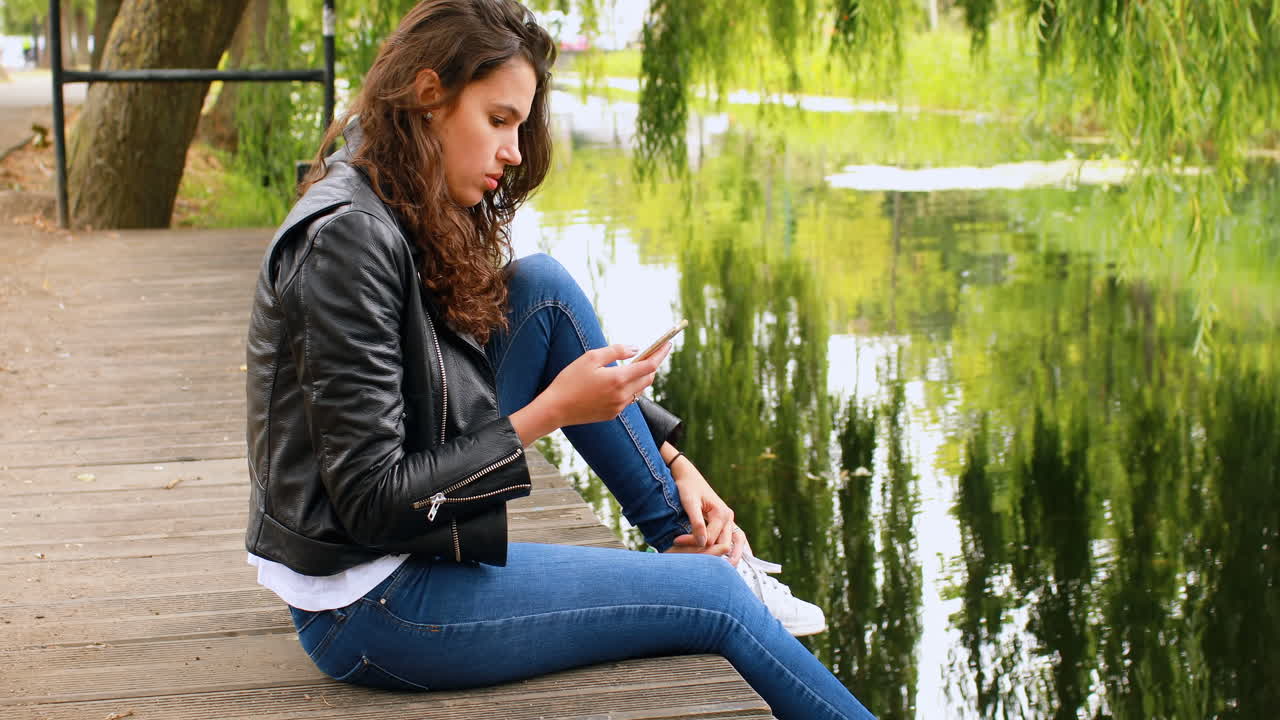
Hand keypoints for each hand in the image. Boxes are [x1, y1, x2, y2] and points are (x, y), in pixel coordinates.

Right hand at [542, 342, 671, 426]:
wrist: (556, 408)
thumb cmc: (570, 380)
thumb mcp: (590, 358)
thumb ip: (616, 351)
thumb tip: (636, 349)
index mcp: (618, 379)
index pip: (649, 365)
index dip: (661, 353)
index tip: (668, 344)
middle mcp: (622, 395)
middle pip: (648, 378)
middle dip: (653, 364)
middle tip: (654, 351)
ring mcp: (618, 407)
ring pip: (640, 390)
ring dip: (642, 377)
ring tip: (639, 364)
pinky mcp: (612, 414)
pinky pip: (629, 399)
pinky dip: (631, 388)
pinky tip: (622, 381)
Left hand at [663, 456, 743, 566]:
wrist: (688, 475)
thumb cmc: (687, 487)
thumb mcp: (689, 502)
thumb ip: (697, 522)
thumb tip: (703, 542)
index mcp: (721, 513)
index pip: (710, 539)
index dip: (693, 543)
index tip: (675, 541)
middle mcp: (729, 517)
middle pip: (724, 545)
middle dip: (708, 554)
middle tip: (691, 560)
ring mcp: (729, 520)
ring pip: (735, 544)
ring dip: (732, 557)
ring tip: (727, 574)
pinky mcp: (725, 522)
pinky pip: (736, 539)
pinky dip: (737, 550)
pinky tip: (735, 562)